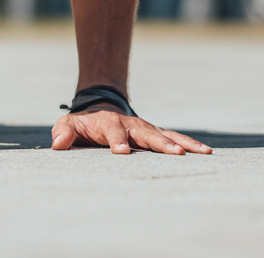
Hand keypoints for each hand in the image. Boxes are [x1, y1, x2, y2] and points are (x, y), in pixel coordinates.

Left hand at [51, 106, 211, 154]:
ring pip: (164, 135)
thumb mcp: (68, 125)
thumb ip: (63, 132)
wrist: (100, 109)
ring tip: (199, 152)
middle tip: (174, 154)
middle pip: (145, 133)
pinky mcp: (155, 134)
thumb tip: (58, 143)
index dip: (116, 140)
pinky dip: (189, 143)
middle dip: (159, 143)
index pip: (112, 131)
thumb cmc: (82, 125)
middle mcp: (130, 124)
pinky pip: (174, 138)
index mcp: (108, 123)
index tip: (121, 151)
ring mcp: (144, 129)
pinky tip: (205, 152)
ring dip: (181, 143)